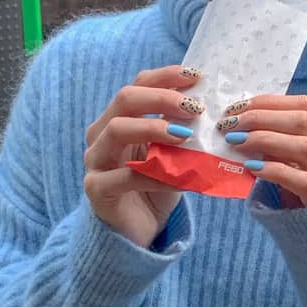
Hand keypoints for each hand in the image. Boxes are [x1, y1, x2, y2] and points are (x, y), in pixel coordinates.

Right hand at [84, 66, 203, 247]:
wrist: (136, 230)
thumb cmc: (155, 187)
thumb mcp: (170, 154)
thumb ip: (180, 131)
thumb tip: (211, 108)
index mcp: (116, 119)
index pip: (138, 85)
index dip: (166, 76)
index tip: (198, 77)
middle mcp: (100, 135)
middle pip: (125, 99)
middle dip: (162, 98)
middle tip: (195, 108)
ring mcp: (95, 161)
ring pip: (116, 130)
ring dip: (153, 128)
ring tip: (185, 135)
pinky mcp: (97, 189)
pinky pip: (125, 176)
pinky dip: (157, 176)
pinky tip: (182, 180)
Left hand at [218, 94, 306, 209]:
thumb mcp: (299, 168)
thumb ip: (283, 147)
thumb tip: (248, 126)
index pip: (306, 106)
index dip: (270, 102)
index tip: (238, 107)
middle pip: (304, 120)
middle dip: (262, 117)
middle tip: (229, 123)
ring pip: (304, 145)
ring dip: (264, 138)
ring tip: (235, 141)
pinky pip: (301, 179)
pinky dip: (274, 169)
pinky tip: (251, 167)